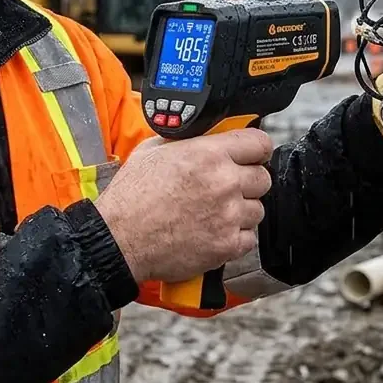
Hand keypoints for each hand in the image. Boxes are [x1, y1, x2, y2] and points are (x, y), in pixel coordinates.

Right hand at [95, 129, 273, 286]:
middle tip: (227, 188)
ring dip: (241, 211)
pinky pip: (249, 238)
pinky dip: (235, 237)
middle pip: (263, 178)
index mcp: (208, 154)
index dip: (256, 149)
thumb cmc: (130, 199)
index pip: (259, 143)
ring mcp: (228, 216)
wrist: (119, 239)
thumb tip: (205, 137)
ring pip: (257, 210)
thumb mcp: (153, 151)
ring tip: (215, 213)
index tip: (253, 156)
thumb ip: (187, 142)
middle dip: (247, 182)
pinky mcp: (226, 245)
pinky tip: (213, 232)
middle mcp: (224, 183)